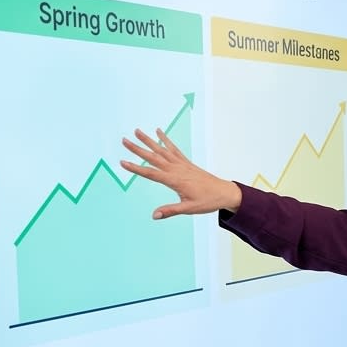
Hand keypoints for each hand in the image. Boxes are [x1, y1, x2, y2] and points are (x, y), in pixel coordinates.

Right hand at [121, 128, 241, 218]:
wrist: (225, 192)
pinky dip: (166, 140)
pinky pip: (174, 149)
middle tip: (124, 140)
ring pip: (162, 150)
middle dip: (138, 149)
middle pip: (153, 157)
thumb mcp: (189, 209)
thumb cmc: (208, 201)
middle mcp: (177, 169)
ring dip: (149, 140)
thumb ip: (171, 211)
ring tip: (137, 131)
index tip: (122, 162)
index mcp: (175, 180)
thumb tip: (154, 215)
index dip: (136, 168)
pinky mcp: (187, 163)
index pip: (151, 174)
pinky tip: (159, 131)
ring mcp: (182, 164)